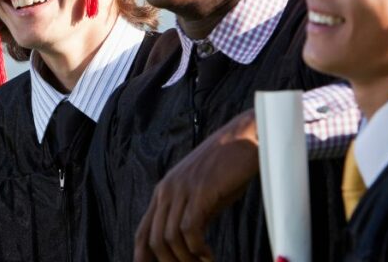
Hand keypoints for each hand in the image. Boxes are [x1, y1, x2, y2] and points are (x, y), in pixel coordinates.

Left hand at [134, 110, 259, 261]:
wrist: (245, 138)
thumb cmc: (228, 169)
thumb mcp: (203, 195)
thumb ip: (191, 215)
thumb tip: (188, 245)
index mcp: (163, 192)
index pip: (143, 231)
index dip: (142, 256)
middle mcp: (167, 191)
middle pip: (153, 239)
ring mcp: (182, 190)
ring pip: (170, 237)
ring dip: (186, 259)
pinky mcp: (200, 191)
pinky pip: (190, 229)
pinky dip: (198, 248)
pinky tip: (208, 256)